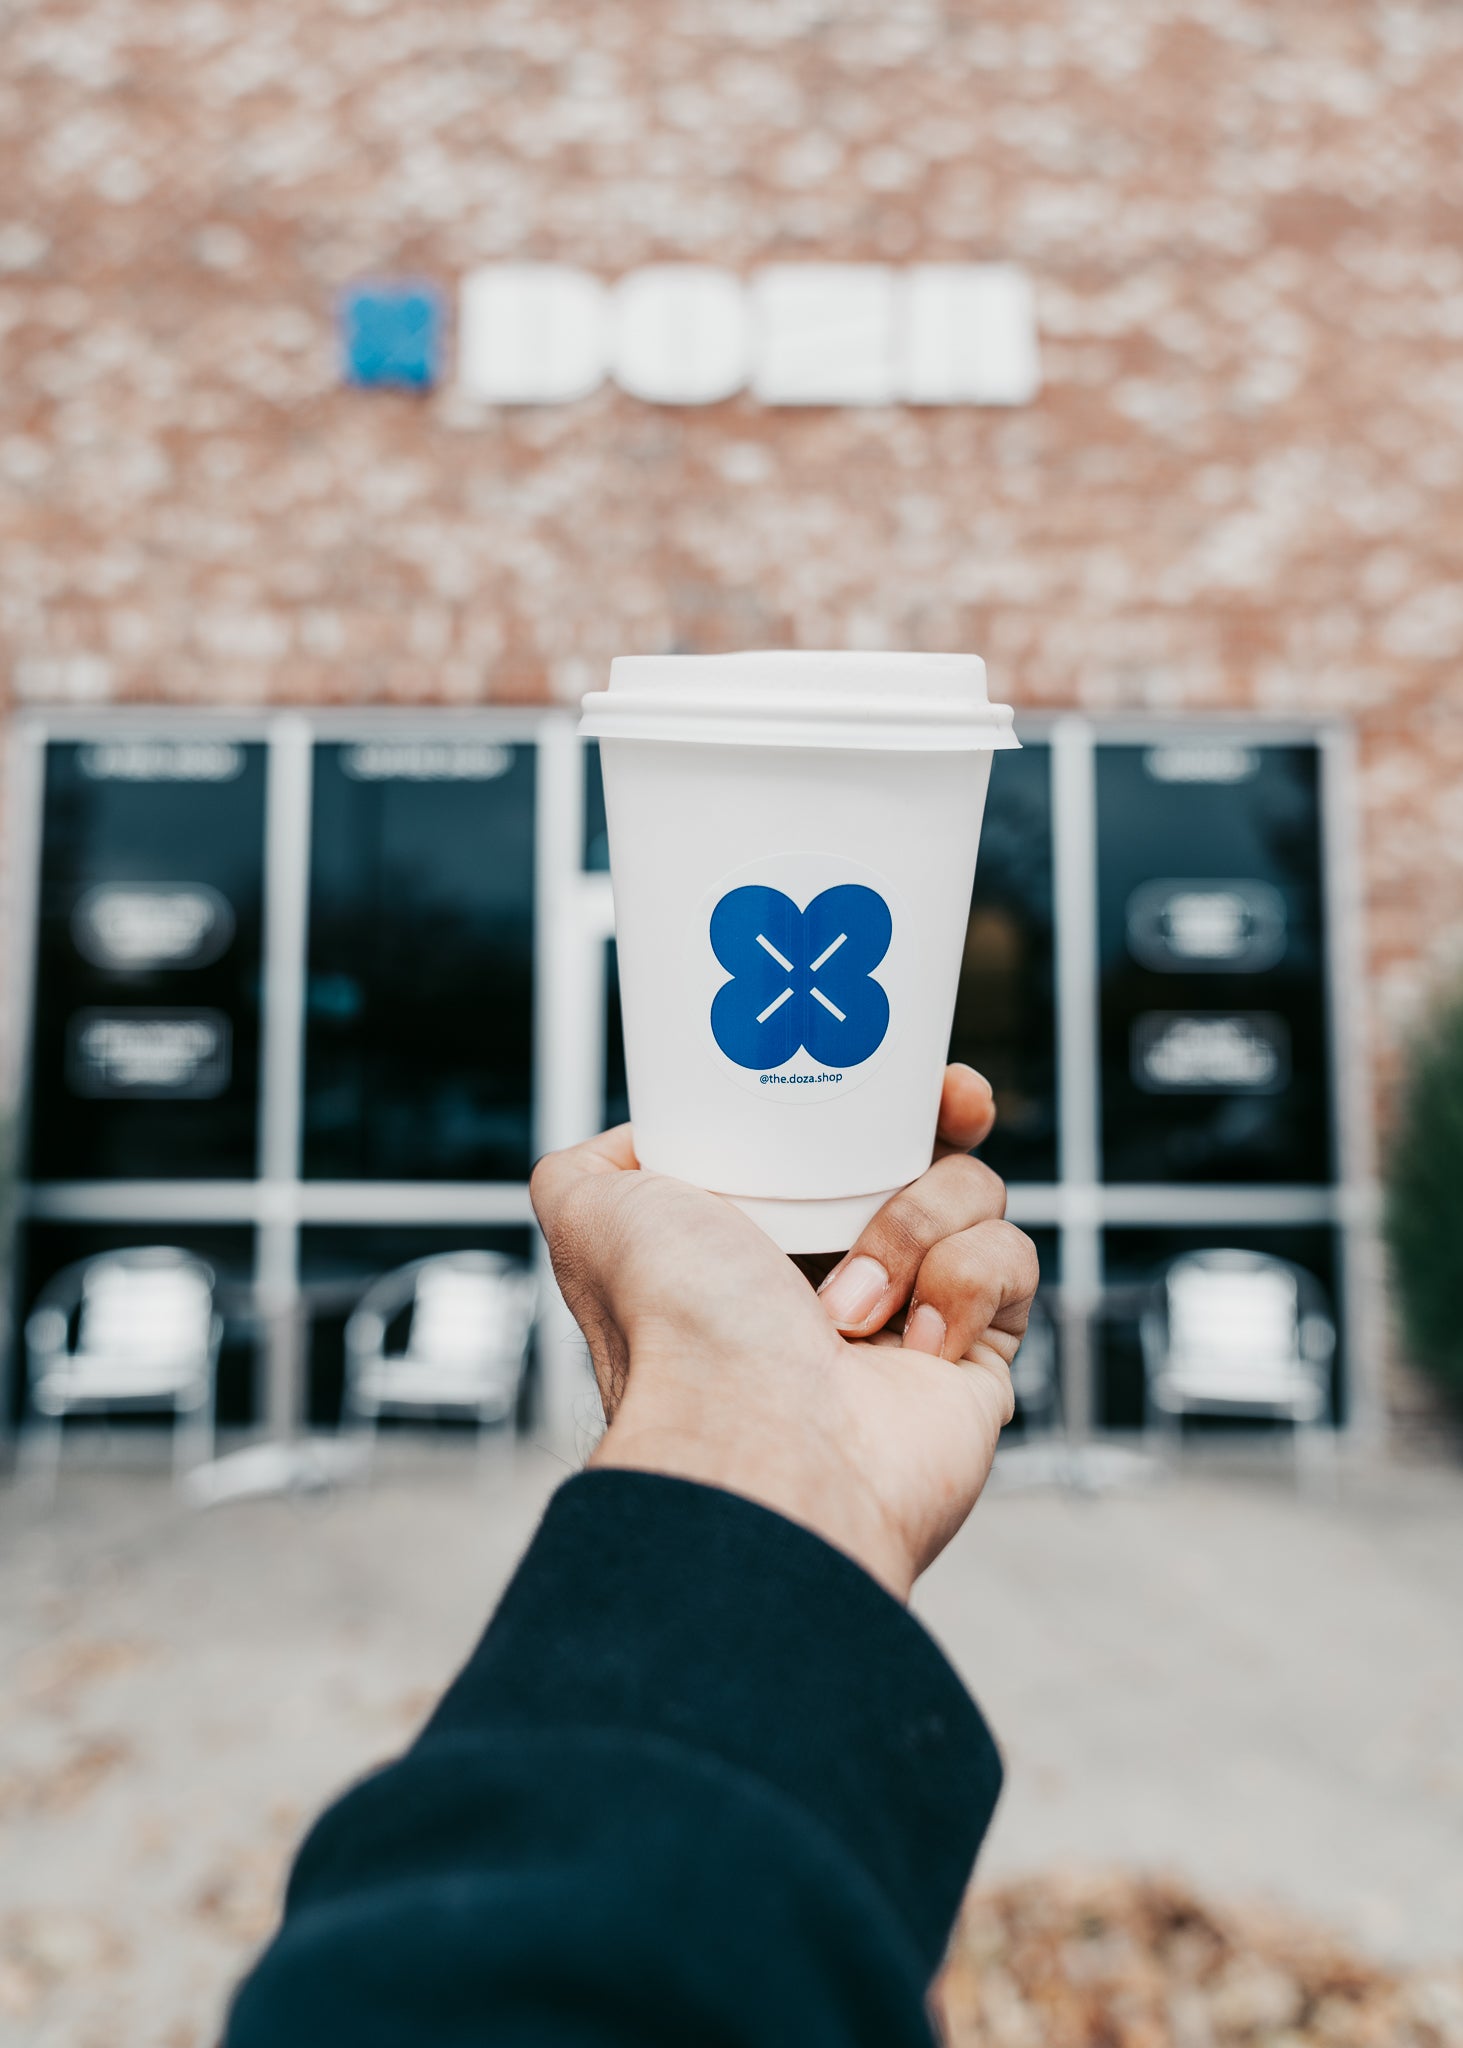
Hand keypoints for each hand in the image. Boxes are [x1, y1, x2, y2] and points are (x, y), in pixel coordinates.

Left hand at [529, 1064, 1039, 1600]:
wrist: (755, 1444)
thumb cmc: (678, 1330)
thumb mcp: (593, 1215)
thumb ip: (586, 1171)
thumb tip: (627, 1144)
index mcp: (761, 1229)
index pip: (842, 1132)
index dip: (877, 1089)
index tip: (904, 1068)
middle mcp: (840, 1267)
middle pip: (927, 1148)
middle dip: (946, 1117)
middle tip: (952, 1104)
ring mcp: (915, 1312)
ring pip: (977, 1195)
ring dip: (915, 1228)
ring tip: (850, 1309)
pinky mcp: (977, 1357)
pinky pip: (1011, 1265)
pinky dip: (964, 1288)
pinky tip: (913, 1344)